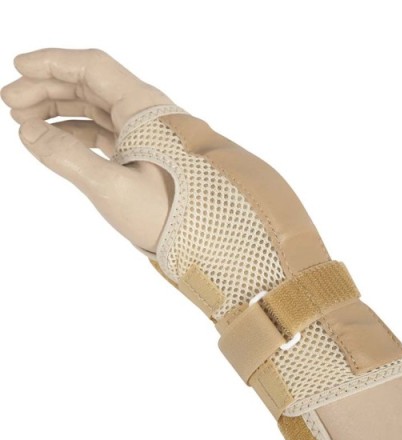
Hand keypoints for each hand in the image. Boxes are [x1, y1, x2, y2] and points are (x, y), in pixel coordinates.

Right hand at [1, 48, 173, 252]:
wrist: (209, 241)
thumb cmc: (171, 215)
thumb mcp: (114, 187)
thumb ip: (68, 157)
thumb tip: (28, 130)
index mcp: (146, 109)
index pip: (94, 68)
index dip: (54, 62)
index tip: (17, 66)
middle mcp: (148, 115)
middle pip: (91, 85)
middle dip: (48, 88)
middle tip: (10, 104)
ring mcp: (146, 135)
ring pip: (96, 109)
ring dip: (60, 111)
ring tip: (24, 123)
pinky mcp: (144, 155)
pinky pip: (105, 132)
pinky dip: (77, 133)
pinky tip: (55, 141)